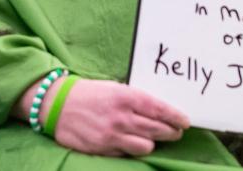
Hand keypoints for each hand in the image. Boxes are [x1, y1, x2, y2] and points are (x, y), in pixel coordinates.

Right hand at [49, 78, 188, 156]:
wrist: (57, 104)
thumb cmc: (88, 93)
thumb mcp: (113, 88)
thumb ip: (133, 99)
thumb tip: (156, 109)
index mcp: (125, 96)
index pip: (159, 109)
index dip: (175, 116)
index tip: (185, 121)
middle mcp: (121, 117)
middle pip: (158, 130)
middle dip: (171, 132)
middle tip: (175, 131)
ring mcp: (112, 135)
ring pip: (147, 146)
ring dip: (152, 143)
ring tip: (152, 138)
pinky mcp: (104, 149)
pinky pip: (128, 154)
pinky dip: (133, 149)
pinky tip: (132, 143)